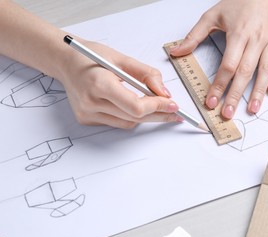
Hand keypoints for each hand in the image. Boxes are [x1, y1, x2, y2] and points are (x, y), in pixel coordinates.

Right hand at [59, 40, 181, 128]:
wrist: (65, 62)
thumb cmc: (92, 56)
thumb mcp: (122, 58)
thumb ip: (146, 74)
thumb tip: (165, 93)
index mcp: (99, 83)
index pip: (135, 106)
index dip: (157, 107)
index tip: (173, 104)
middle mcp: (91, 102)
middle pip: (134, 117)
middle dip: (158, 114)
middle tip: (175, 112)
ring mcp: (87, 113)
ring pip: (128, 123)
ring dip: (146, 117)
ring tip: (158, 108)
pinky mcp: (86, 119)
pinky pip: (117, 123)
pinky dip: (130, 116)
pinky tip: (134, 106)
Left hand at [170, 0, 267, 118]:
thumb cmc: (241, 2)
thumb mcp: (213, 15)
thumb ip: (194, 36)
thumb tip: (176, 52)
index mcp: (239, 33)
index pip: (227, 66)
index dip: (218, 86)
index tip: (211, 101)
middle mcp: (257, 39)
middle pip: (244, 72)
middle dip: (235, 95)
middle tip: (228, 113)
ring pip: (265, 71)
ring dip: (258, 92)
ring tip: (252, 109)